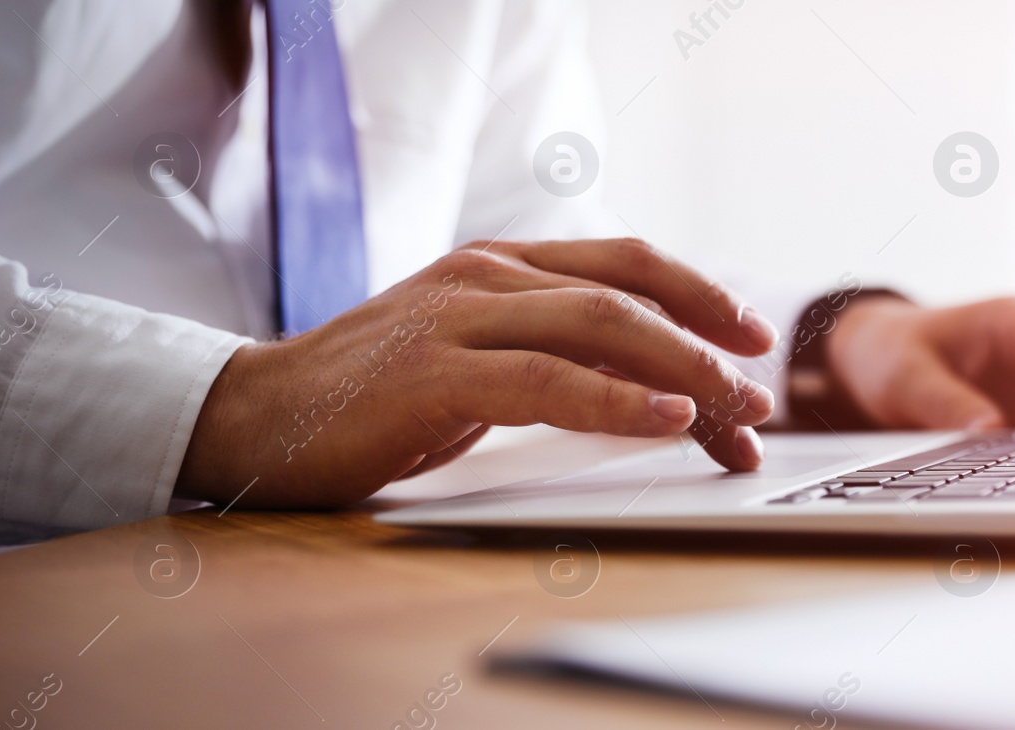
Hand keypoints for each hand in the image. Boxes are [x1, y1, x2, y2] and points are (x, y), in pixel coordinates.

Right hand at [176, 238, 778, 508]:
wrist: (256, 418)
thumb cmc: (374, 397)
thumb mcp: (476, 357)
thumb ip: (547, 352)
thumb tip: (651, 383)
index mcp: (501, 265)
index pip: (624, 264)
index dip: (699, 292)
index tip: (752, 336)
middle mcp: (487, 276)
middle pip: (628, 295)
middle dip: (706, 345)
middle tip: (758, 398)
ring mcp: (459, 317)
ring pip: (601, 328)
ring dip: (684, 374)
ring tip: (735, 416)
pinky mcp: (434, 374)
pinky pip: (549, 382)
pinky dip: (618, 401)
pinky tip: (667, 419)